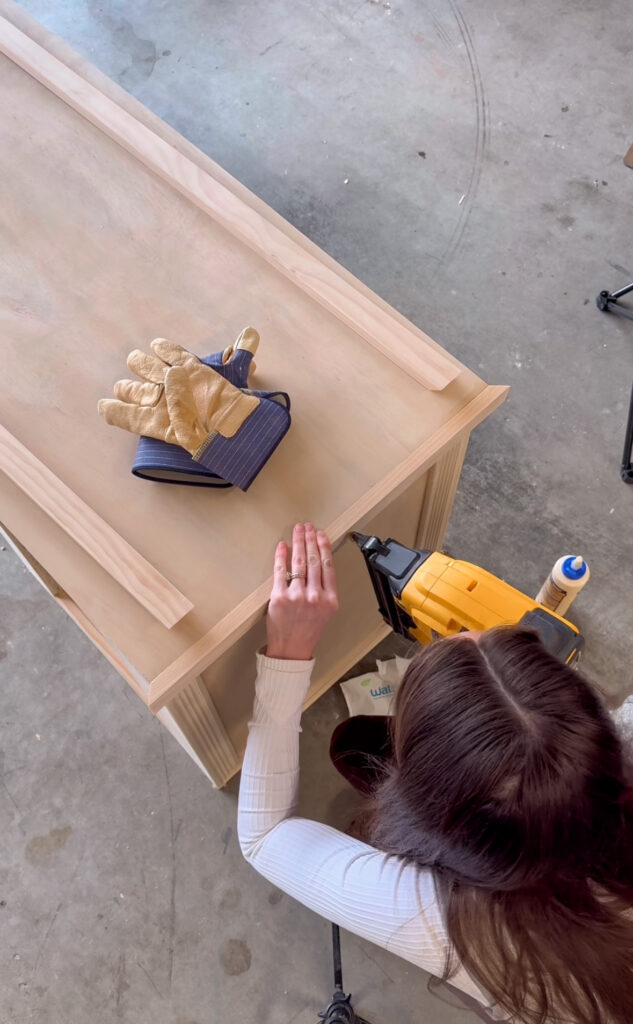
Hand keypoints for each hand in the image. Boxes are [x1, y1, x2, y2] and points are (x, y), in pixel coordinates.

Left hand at [265, 523, 338, 660]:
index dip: (324, 547)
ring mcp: (296, 596)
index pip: (328, 566)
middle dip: (310, 539)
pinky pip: (280, 571)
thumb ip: (324, 589)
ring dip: (298, 542)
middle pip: (313, 560)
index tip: (321, 535)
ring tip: (298, 531)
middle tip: (308, 527)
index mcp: (329, 599)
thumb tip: (317, 562)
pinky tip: (283, 546)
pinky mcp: (279, 597)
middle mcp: (315, 596)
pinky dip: (281, 556)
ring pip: (298, 562)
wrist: (291, 649)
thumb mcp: (326, 611)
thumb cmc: (308, 630)